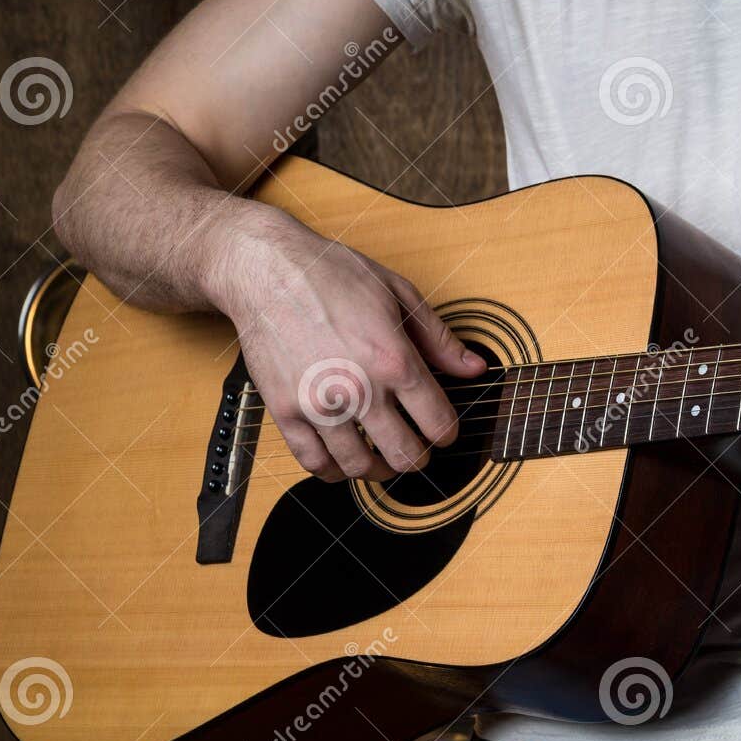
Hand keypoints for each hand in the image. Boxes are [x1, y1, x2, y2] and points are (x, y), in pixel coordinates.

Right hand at [212, 205, 485, 481]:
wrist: (266, 270)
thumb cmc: (332, 275)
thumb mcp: (399, 295)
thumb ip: (439, 339)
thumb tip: (475, 368)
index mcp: (394, 361)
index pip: (438, 422)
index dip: (447, 433)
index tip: (443, 433)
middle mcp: (359, 389)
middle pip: (403, 454)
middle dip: (417, 458)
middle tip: (417, 452)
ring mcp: (319, 404)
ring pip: (359, 466)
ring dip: (378, 470)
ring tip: (382, 460)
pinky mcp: (284, 410)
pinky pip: (313, 462)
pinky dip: (333, 470)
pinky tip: (343, 460)